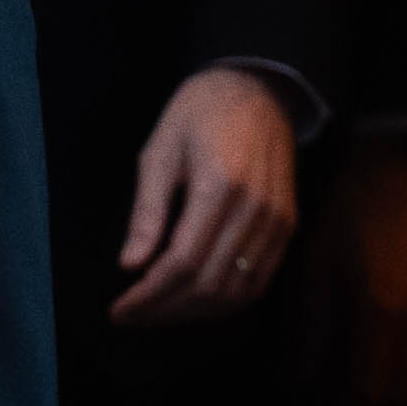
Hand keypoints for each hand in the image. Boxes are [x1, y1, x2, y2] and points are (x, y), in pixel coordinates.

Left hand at [111, 65, 298, 324]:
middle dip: (165, 310)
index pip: (183, 263)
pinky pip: (258, 280)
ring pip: (236, 291)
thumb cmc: (198, 114)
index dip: (149, 296)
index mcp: (219, 185)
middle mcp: (255, 209)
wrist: (257, 89)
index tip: (118, 309)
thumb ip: (146, 212)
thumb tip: (129, 266)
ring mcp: (277, 221)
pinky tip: (192, 301)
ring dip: (193, 312)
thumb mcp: (158, 153)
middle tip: (130, 316)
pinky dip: (224, 301)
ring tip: (156, 313)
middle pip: (210, 285)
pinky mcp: (287, 226)